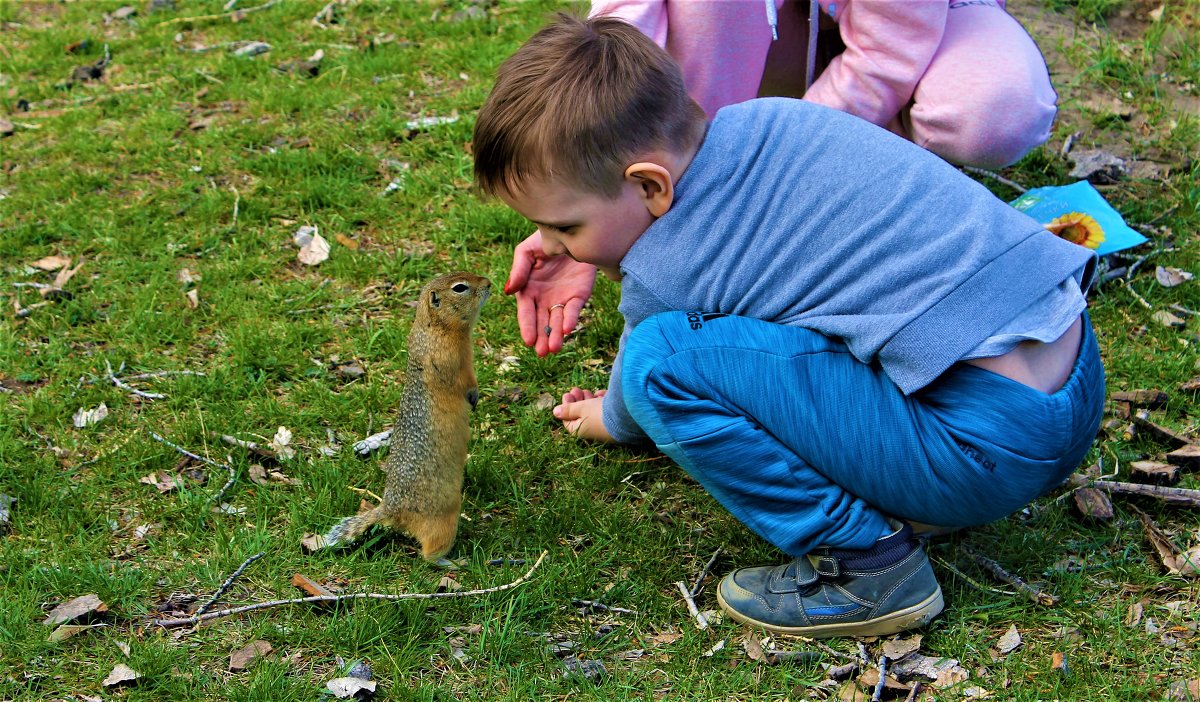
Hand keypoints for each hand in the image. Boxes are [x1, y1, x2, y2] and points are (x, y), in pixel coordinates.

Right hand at [506, 231, 596, 356]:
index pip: (526, 312)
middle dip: (541, 338)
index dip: (527, 326)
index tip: (528, 340)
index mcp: (529, 290)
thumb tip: (508, 292)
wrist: (572, 231)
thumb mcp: (527, 252)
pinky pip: (574, 310)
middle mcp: (544, 298)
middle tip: (542, 352)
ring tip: (554, 348)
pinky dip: (570, 320)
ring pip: (557, 321)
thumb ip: (519, 270)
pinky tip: (567, 329)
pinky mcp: (579, 295)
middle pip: (541, 322)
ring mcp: (562, 298)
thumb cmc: (544, 240)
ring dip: (556, 335)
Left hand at [552, 388, 612, 442]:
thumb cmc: (599, 414)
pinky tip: (602, 395)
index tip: (568, 394)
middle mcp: (592, 433)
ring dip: (589, 401)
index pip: (568, 419)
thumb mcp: (581, 408)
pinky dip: (602, 403)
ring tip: (590, 392)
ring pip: (593, 413)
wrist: (627, 418)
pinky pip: (605, 413)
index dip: (566, 406)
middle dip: (578, 401)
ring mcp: (604, 429)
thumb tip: (555, 412)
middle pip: (581, 416)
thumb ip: (568, 409)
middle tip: (577, 389)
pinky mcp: (615, 423)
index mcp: (580, 431)